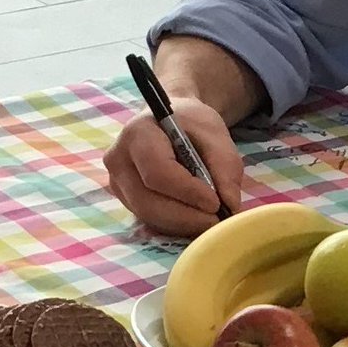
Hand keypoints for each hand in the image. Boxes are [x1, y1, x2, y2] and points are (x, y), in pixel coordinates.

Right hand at [104, 97, 243, 235]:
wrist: (172, 121)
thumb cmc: (192, 125)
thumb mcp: (216, 136)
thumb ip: (225, 167)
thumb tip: (229, 205)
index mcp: (138, 133)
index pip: (157, 171)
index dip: (187, 191)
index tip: (216, 203)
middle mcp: (119, 160)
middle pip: (148, 200)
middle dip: (186, 216)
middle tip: (217, 221)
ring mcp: (118, 183)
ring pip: (148, 215)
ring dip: (182, 224)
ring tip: (211, 222)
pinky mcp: (126, 200)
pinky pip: (149, 219)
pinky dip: (176, 225)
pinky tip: (197, 220)